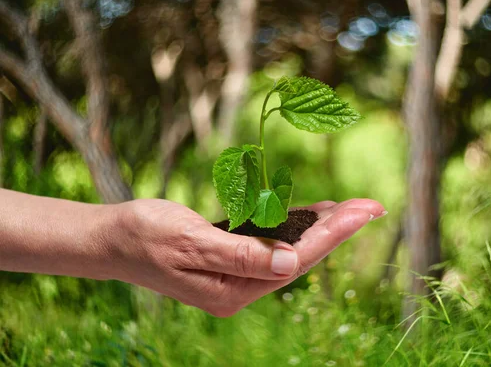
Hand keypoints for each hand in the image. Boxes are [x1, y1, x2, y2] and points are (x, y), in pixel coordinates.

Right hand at [108, 198, 384, 316]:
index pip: (296, 260)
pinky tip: (312, 216)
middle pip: (301, 258)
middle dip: (338, 230)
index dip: (333, 234)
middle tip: (372, 206)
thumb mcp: (190, 240)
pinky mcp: (232, 263)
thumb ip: (241, 254)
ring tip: (352, 209)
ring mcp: (236, 278)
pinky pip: (273, 246)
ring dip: (321, 230)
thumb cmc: (145, 235)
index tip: (364, 211)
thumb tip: (291, 262)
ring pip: (290, 252)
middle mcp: (240, 289)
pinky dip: (294, 229)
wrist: (113, 240)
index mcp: (231, 289)